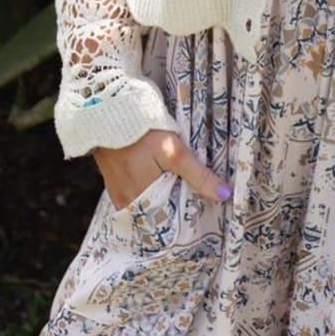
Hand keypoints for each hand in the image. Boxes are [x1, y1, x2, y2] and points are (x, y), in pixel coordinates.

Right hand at [93, 128, 231, 210]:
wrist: (110, 113)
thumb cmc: (142, 133)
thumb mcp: (175, 152)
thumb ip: (198, 175)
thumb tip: (224, 194)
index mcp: (141, 203)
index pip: (168, 222)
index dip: (186, 217)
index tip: (203, 211)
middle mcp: (127, 204)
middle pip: (158, 213)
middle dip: (176, 206)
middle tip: (196, 197)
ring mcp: (119, 194)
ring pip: (149, 202)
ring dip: (164, 196)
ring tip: (182, 185)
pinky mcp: (115, 183)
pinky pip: (137, 193)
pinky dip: (151, 188)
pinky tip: (162, 177)